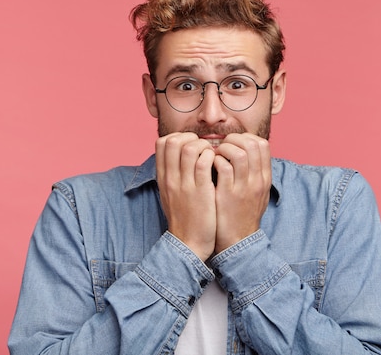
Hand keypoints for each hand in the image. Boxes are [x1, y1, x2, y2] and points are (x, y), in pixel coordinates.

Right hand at [155, 132, 216, 260]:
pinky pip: (204, 163)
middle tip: (203, 147)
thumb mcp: (170, 194)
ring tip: (212, 155)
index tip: (191, 145)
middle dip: (191, 137)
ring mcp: (185, 184)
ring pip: (189, 148)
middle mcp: (171, 178)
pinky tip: (218, 164)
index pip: (162, 143)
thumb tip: (180, 156)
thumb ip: (173, 174)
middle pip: (173, 141)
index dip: (178, 137)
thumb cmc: (184, 218)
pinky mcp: (201, 192)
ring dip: (204, 146)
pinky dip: (212, 157)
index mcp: (163, 177)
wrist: (188, 243)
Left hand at [213, 133, 270, 252]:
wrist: (238, 242)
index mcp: (264, 178)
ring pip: (240, 153)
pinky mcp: (228, 195)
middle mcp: (257, 181)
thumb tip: (246, 154)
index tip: (233, 143)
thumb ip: (254, 174)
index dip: (246, 138)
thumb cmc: (243, 215)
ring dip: (224, 148)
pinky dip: (215, 160)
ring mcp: (244, 188)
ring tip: (215, 154)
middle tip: (221, 145)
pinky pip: (224, 167)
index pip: (262, 145)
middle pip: (253, 144)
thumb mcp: (257, 194)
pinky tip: (209, 166)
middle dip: (234, 139)